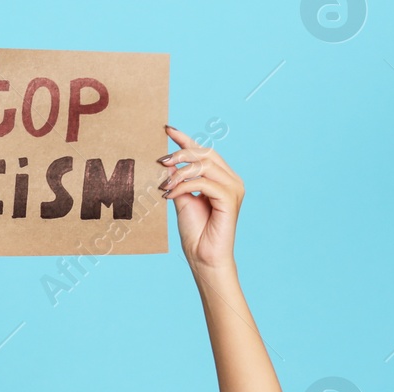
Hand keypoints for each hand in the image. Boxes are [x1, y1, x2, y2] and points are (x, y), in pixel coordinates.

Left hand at [159, 123, 242, 273]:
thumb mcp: (183, 201)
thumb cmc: (196, 234)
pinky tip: (170, 195)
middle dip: (181, 153)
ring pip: (204, 165)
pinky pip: (203, 183)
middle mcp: (231, 180)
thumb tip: (168, 164)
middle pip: (206, 153)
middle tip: (160, 162)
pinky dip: (183, 186)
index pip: (204, 152)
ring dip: (179, 173)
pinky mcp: (229, 198)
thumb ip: (179, 182)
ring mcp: (233, 188)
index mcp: (221, 179)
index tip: (167, 129)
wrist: (204, 259)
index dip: (185, 139)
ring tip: (164, 186)